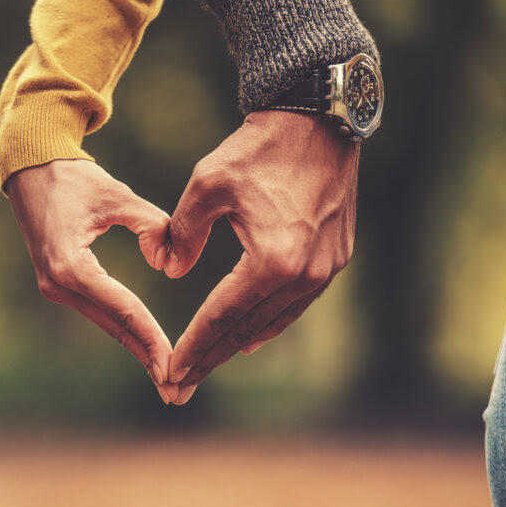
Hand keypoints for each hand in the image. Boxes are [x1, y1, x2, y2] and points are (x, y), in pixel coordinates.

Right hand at [7, 160, 178, 403]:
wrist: (31, 170)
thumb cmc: (75, 179)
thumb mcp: (118, 194)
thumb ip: (152, 225)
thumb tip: (167, 262)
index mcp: (70, 266)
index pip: (122, 308)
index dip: (152, 337)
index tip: (175, 363)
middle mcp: (58, 284)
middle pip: (114, 326)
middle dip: (147, 358)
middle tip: (177, 391)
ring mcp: (55, 287)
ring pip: (107, 323)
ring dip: (137, 348)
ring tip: (167, 379)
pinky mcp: (60, 284)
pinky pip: (100, 311)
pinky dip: (125, 329)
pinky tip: (147, 348)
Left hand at [165, 111, 358, 403]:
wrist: (317, 121)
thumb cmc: (258, 148)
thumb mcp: (206, 185)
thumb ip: (183, 233)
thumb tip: (169, 268)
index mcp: (272, 260)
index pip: (222, 316)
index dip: (194, 346)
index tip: (170, 371)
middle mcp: (304, 274)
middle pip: (248, 329)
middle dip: (212, 357)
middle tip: (181, 385)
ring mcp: (325, 269)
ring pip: (275, 320)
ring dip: (240, 343)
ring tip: (210, 364)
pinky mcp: (335, 258)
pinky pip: (296, 303)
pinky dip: (270, 321)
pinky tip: (251, 335)